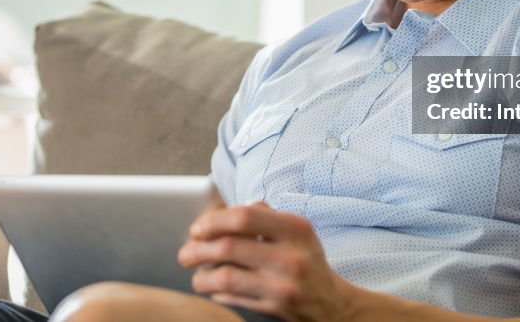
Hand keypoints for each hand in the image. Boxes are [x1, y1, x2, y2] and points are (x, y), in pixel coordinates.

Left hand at [177, 202, 356, 321]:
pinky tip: (213, 290)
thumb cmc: (307, 260)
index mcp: (296, 229)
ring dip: (202, 276)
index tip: (198, 228)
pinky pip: (234, 298)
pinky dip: (217, 293)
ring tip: (195, 276)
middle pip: (229, 247)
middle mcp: (291, 256)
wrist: (333, 305)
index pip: (244, 217)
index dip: (214, 220)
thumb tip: (223, 210)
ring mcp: (282, 285)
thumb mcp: (297, 231)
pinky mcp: (276, 309)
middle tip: (185, 253)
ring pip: (226, 277)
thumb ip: (265, 217)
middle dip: (198, 249)